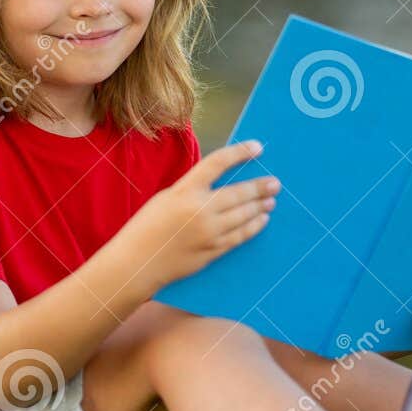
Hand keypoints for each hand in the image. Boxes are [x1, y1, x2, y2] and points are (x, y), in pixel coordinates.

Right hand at [116, 139, 278, 295]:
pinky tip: (261, 220)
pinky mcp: (212, 251)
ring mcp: (208, 233)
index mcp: (184, 191)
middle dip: (260, 187)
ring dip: (260, 206)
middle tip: (275, 183)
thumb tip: (222, 183)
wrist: (136, 263)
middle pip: (239, 193)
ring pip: (243, 216)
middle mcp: (199, 210)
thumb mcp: (166, 198)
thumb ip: (192, 189)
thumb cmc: (147, 228)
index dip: (240, 153)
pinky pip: (239, 237)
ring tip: (271, 200)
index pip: (218, 163)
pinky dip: (253, 226)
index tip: (257, 147)